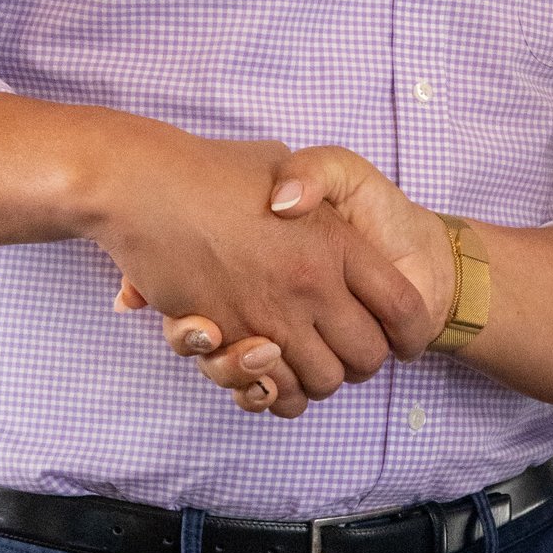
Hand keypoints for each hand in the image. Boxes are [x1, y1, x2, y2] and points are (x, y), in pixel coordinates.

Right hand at [117, 147, 456, 416]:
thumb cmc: (210, 170)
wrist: (143, 185)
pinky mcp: (227, 339)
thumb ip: (309, 183)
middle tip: (338, 344)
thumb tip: (309, 210)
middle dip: (360, 361)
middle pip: (368, 356)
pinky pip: (270, 392)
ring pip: (321, 382)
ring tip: (296, 355)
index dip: (408, 326)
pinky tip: (262, 371)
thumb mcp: (279, 159)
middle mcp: (311, 284)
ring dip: (313, 379)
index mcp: (336, 242)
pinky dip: (270, 392)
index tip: (394, 329)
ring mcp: (270, 316)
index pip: (403, 306)